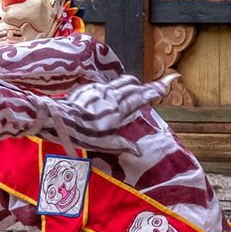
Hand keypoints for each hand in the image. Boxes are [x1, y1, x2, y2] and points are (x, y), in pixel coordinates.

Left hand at [58, 74, 173, 153]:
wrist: (60, 118)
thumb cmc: (82, 134)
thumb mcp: (104, 144)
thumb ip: (123, 145)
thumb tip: (139, 151)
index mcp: (119, 110)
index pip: (142, 96)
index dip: (156, 89)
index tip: (170, 80)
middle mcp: (113, 97)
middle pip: (134, 87)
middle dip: (147, 86)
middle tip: (156, 86)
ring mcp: (101, 90)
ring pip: (122, 82)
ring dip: (132, 83)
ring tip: (137, 85)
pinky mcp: (90, 88)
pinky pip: (107, 83)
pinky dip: (116, 85)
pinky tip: (113, 90)